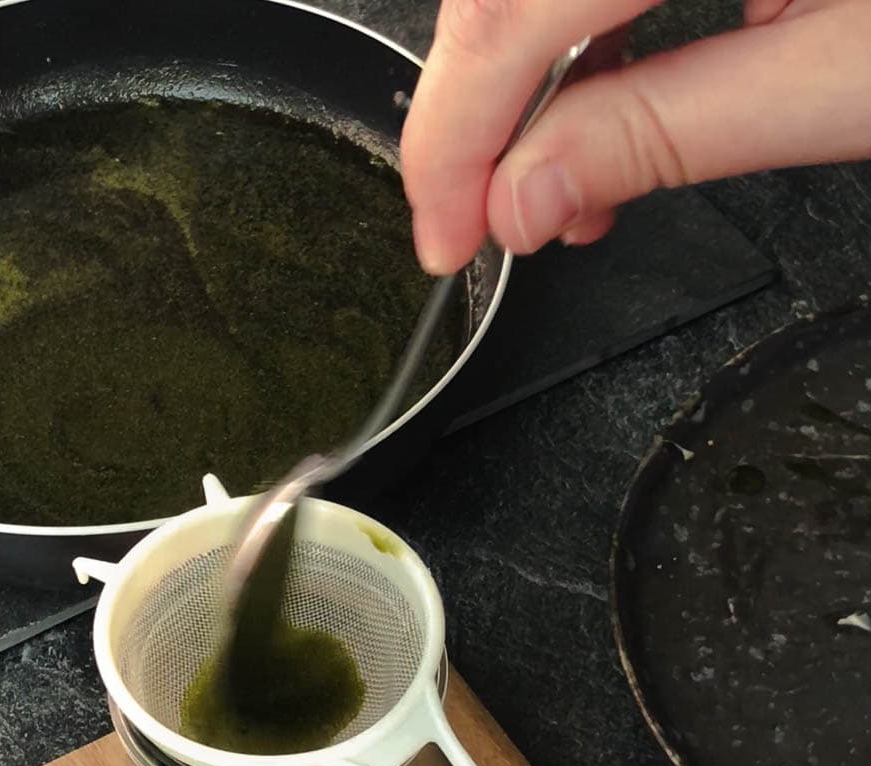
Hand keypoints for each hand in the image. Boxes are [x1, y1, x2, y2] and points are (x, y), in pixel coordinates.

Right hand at [401, 0, 870, 269]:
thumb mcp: (852, 77)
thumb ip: (665, 132)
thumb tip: (524, 197)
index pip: (516, 6)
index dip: (456, 132)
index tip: (447, 232)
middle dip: (477, 107)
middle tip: (485, 215)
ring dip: (529, 77)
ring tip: (564, 186)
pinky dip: (586, 31)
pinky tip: (606, 102)